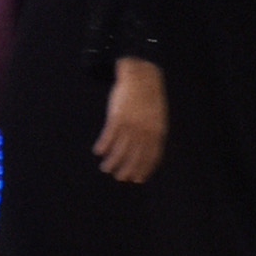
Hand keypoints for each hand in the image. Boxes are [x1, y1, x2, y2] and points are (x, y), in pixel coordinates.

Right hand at [94, 57, 167, 183]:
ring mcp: (131, 124)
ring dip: (112, 161)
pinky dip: (103, 146)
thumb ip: (153, 134)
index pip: (151, 156)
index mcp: (156, 131)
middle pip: (134, 156)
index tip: (136, 179)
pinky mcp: (118, 116)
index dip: (143, 169)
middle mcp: (144, 130)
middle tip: (119, 177)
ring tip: (106, 168)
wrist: (141, 77)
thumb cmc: (148, 99)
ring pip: (119, 149)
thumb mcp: (157, 117)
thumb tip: (148, 152)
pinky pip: (109, 136)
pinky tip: (98, 152)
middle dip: (126, 170)